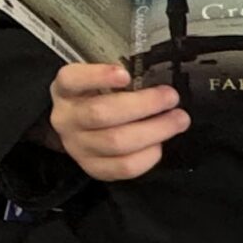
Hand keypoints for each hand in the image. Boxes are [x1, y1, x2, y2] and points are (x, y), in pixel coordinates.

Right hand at [48, 63, 186, 180]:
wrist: (78, 131)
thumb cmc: (95, 99)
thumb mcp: (97, 82)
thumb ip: (119, 80)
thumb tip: (157, 80)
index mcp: (65, 91)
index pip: (72, 80)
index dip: (97, 76)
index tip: (125, 74)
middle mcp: (66, 119)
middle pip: (101, 113)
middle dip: (143, 105)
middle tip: (171, 97)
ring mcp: (77, 147)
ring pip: (116, 142)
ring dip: (154, 130)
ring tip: (178, 120)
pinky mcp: (92, 168)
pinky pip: (124, 167)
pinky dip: (148, 156)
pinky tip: (159, 144)